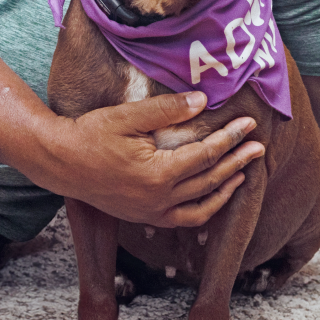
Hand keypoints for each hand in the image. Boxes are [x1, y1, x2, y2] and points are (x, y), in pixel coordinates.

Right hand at [29, 91, 264, 227]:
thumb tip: (203, 100)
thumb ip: (167, 109)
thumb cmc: (91, 134)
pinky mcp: (145, 216)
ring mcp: (152, 212)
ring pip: (202, 205)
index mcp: (158, 174)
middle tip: (259, 147)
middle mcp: (160, 199)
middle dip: (237, 161)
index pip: (206, 154)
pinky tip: (214, 195)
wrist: (60, 163)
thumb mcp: (128, 116)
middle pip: (211, 180)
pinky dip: (205, 209)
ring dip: (226, 188)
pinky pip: (185, 219)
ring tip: (243, 172)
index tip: (249, 125)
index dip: (231, 139)